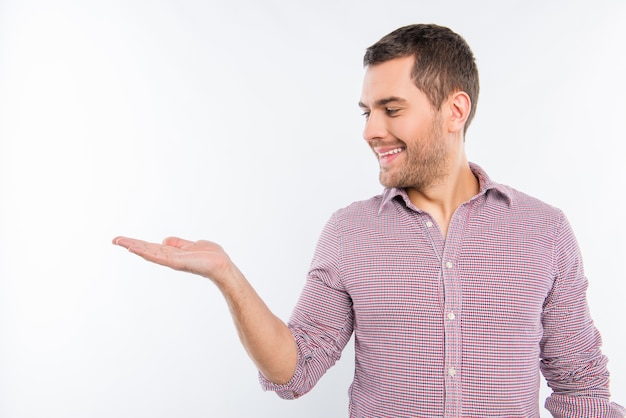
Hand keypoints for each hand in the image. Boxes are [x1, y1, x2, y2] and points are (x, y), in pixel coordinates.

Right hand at [112, 236, 235, 284]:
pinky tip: (134, 248)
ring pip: (148, 252)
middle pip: (145, 249)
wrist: (222, 265)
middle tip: (114, 240)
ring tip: (119, 241)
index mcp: (172, 254)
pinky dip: (145, 251)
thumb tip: (164, 241)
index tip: (123, 239)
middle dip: (130, 244)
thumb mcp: (193, 245)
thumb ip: (178, 243)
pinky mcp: (175, 262)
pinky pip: (157, 256)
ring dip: (133, 246)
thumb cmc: (211, 256)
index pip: (151, 247)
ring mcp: (171, 261)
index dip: (137, 243)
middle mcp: (169, 258)